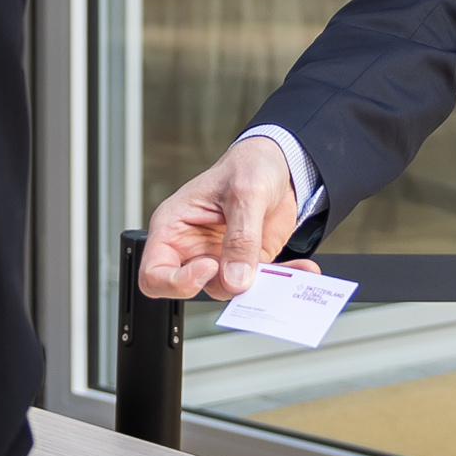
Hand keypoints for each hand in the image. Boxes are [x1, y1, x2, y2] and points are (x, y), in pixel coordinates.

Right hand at [142, 137, 300, 300]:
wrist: (280, 164)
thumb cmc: (248, 164)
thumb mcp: (245, 192)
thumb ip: (240, 238)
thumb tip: (235, 279)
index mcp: (173, 227)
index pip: (154, 274)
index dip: (177, 282)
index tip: (209, 267)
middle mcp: (192, 248)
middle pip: (192, 289)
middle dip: (224, 285)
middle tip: (248, 273)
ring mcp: (220, 258)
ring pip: (230, 291)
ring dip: (261, 286)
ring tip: (288, 270)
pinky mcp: (247, 263)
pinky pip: (260, 283)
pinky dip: (283, 280)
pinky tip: (302, 268)